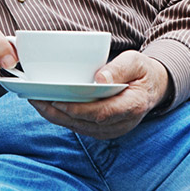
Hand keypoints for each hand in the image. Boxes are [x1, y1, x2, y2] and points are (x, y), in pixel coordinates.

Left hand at [28, 51, 170, 139]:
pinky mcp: (104, 130)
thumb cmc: (142, 71)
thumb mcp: (135, 61)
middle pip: (86, 122)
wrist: (153, 87)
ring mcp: (113, 129)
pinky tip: (48, 107)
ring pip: (80, 127)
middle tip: (36, 99)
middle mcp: (123, 123)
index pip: (102, 112)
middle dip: (59, 112)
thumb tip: (99, 79)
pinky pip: (80, 127)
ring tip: (36, 101)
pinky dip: (63, 118)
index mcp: (133, 105)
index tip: (57, 100)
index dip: (78, 109)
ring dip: (57, 117)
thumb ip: (118, 68)